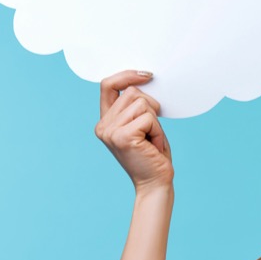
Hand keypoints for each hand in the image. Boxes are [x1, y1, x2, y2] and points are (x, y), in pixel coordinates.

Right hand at [94, 70, 172, 193]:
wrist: (155, 183)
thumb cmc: (152, 155)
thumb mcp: (141, 126)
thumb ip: (135, 106)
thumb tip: (145, 80)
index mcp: (105, 121)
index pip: (108, 85)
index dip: (126, 76)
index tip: (147, 76)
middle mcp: (103, 126)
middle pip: (132, 93)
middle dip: (151, 109)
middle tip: (151, 132)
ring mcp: (110, 131)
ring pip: (142, 104)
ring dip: (155, 123)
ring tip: (152, 141)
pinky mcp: (123, 136)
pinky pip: (149, 118)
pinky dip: (158, 131)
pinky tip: (153, 146)